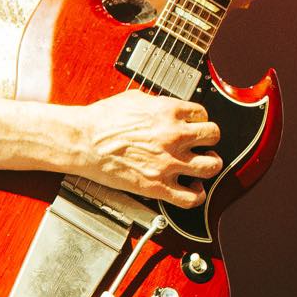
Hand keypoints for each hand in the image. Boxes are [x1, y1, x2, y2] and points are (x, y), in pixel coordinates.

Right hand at [76, 89, 222, 207]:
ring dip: (211, 164)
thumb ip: (158, 104)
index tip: (194, 125)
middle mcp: (174, 136)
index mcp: (168, 111)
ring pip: (211, 166)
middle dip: (210, 139)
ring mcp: (168, 162)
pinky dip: (198, 194)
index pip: (202, 114)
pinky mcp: (158, 186)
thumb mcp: (135, 98)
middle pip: (213, 136)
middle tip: (204, 142)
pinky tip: (194, 189)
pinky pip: (191, 197)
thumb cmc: (101, 120)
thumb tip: (167, 108)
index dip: (199, 120)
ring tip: (204, 164)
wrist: (83, 141)